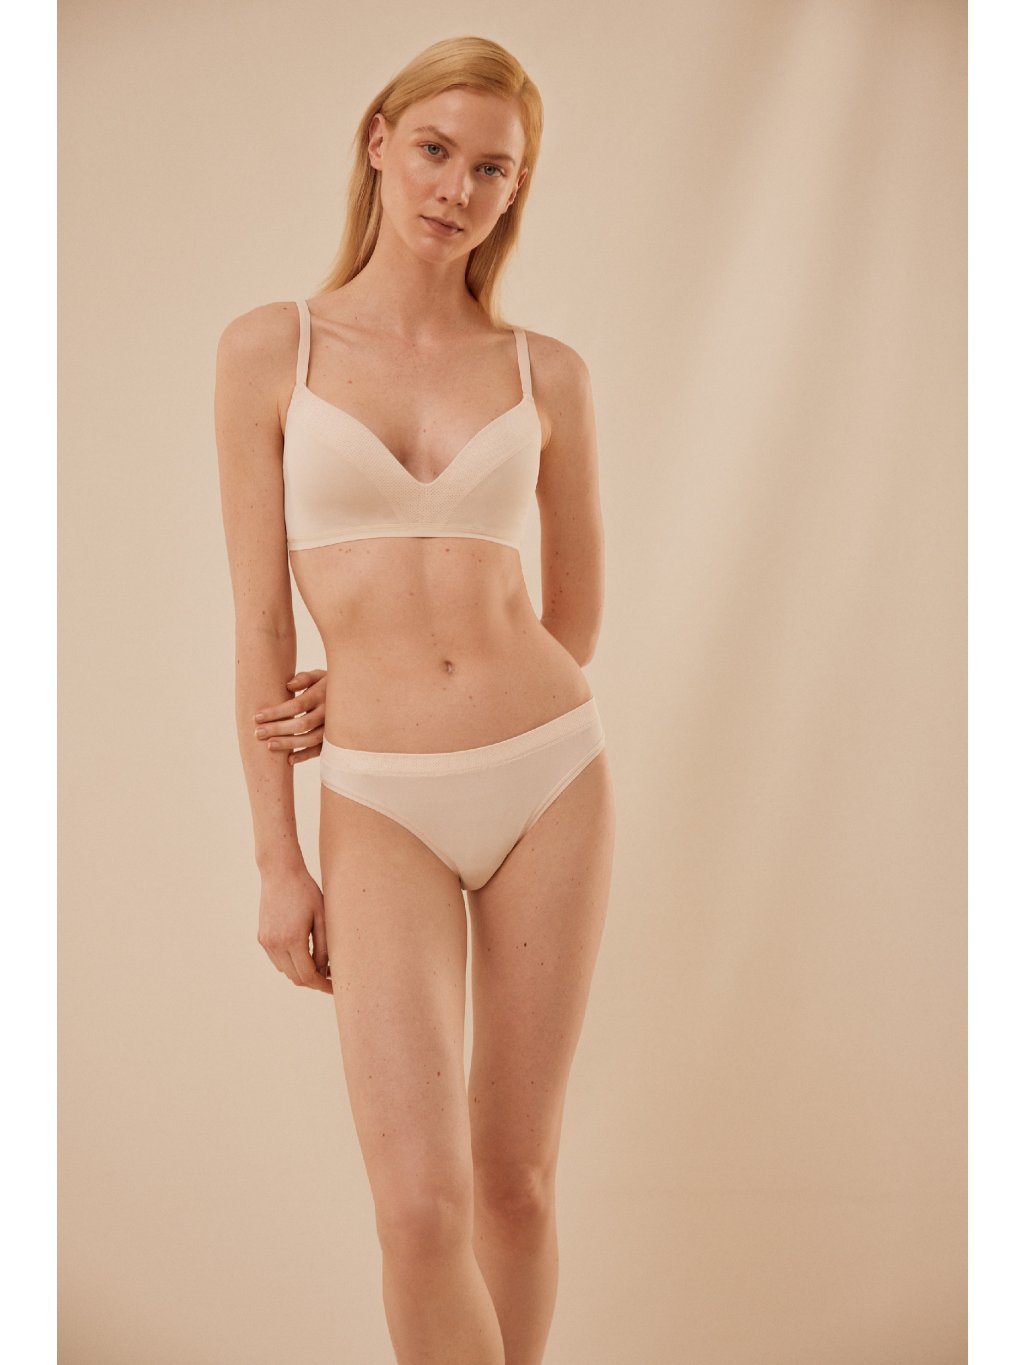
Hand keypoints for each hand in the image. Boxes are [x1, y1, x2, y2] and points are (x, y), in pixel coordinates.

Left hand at [253, 669, 326, 764]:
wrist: (356, 697)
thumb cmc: (330, 684)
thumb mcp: (320, 676)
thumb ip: (304, 678)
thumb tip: (288, 686)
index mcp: (322, 695)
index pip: (296, 705)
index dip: (276, 712)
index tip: (257, 716)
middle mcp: (329, 712)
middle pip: (301, 724)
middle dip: (278, 729)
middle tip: (258, 733)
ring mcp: (333, 728)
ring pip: (310, 739)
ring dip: (289, 744)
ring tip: (269, 745)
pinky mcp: (335, 740)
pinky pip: (320, 750)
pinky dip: (305, 756)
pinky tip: (289, 759)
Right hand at [257, 863, 332, 993]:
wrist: (280, 873)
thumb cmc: (305, 892)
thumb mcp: (321, 917)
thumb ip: (324, 946)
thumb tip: (325, 970)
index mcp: (292, 940)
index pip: (308, 975)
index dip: (322, 985)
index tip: (335, 988)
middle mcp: (275, 944)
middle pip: (296, 977)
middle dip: (314, 981)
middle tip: (330, 978)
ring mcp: (266, 942)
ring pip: (285, 971)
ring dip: (301, 973)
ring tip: (319, 965)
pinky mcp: (262, 938)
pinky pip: (277, 960)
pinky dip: (290, 963)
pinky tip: (304, 954)